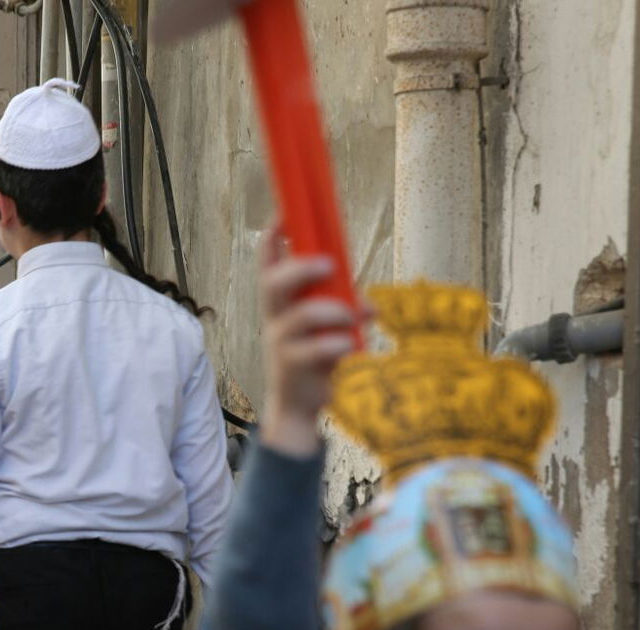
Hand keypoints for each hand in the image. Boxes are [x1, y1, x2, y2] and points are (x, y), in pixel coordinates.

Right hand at [257, 237, 364, 456]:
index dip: (274, 236)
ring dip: (332, 312)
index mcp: (281, 302)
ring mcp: (281, 342)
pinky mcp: (293, 366)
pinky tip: (350, 349)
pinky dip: (338, 345)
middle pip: (273, 282)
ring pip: (300, 316)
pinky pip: (316, 349)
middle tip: (329, 265)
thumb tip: (371, 306)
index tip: (284, 213)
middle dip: (301, 268)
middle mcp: (275, 318)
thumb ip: (344, 307)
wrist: (299, 406)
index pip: (268, 262)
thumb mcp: (326, 326)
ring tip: (353, 317)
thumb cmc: (314, 358)